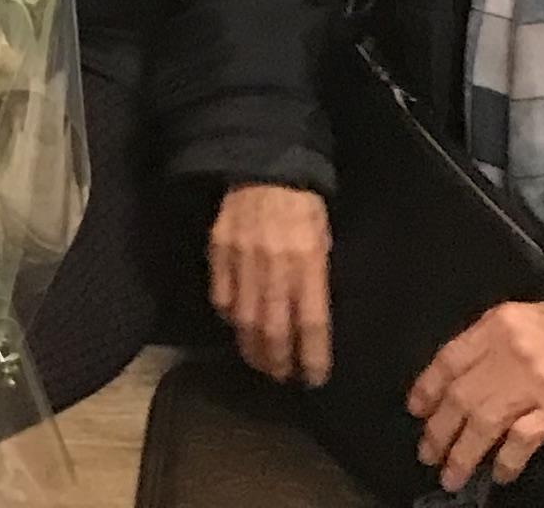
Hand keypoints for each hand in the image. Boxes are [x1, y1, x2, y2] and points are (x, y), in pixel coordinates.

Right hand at [207, 182, 333, 386]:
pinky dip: (228, 316)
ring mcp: (242, 258)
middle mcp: (275, 265)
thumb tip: (313, 320)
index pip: (312, 322)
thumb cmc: (303, 205)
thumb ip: (317, 279)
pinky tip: (237, 326)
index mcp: (308, 261)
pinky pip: (221, 295)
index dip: (313, 357)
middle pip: (275, 329)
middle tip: (282, 377)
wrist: (264, 165)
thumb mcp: (324, 240)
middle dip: (279, 361)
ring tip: (260, 363)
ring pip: (245, 319)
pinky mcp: (219, 250)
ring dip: (252, 348)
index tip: (315, 378)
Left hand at [410, 297, 543, 487]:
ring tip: (451, 474)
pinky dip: (505, 461)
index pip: (448, 360)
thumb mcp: (524, 315)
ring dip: (462, 454)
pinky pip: (521, 441)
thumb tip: (460, 376)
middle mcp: (509, 353)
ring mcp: (534, 385)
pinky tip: (498, 474)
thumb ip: (490, 341)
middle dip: (438, 431)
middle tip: (426, 452)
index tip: (416, 410)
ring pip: (483, 424)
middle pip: (460, 398)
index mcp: (497, 325)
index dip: (426, 389)